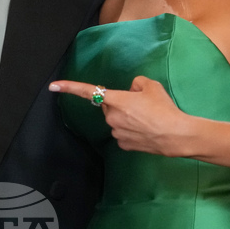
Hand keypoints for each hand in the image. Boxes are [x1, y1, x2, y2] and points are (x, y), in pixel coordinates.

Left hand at [50, 76, 191, 155]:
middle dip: (120, 103)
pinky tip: (145, 130)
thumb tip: (130, 91)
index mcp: (116, 100)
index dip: (69, 87)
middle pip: (109, 105)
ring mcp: (116, 132)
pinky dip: (130, 130)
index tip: (53, 86)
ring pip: (116, 119)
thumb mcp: (151, 86)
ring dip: (126, 117)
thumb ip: (136, 83)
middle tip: (142, 105)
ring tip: (147, 118)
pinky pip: (122, 132)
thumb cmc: (164, 108)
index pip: (88, 91)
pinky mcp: (122, 144)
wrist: (176, 135)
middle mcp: (111, 116)